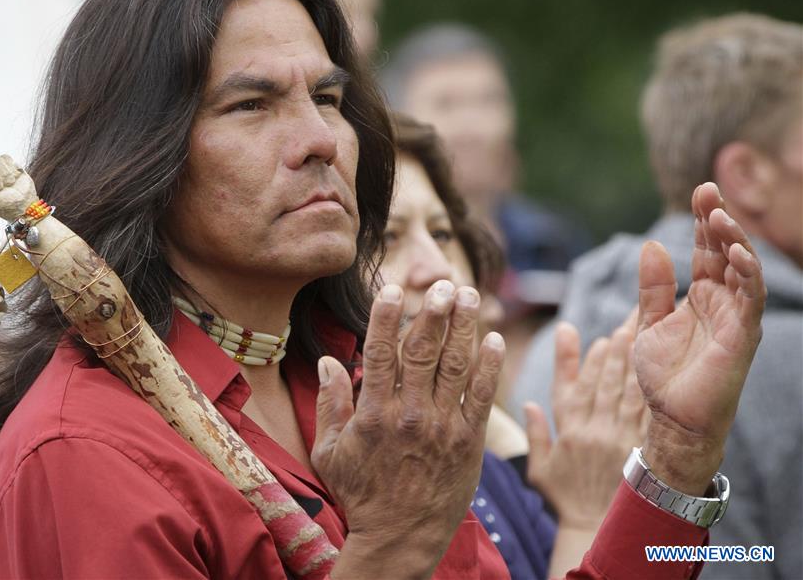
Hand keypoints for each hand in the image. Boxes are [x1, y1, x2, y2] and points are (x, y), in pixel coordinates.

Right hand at [0, 154, 38, 220]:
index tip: (16, 177)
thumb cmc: (25, 195)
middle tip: (10, 183)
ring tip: (2, 187)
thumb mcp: (23, 176)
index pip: (3, 157)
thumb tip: (6, 159)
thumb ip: (14, 165)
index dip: (10, 165)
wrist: (24, 208)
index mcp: (5, 170)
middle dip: (5, 172)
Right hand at [311, 280, 503, 578]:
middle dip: (434, 313)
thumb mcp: (329, 452)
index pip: (380, 354)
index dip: (386, 317)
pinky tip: (493, 338)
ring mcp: (442, 427)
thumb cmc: (361, 494)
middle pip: (423, 352)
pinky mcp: (469, 442)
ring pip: (455, 366)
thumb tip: (327, 360)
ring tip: (468, 294)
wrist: (400, 538)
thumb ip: (330, 403)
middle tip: (443, 283)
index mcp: (373, 414)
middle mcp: (409, 415)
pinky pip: (481, 397)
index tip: (392, 289)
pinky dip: (488, 366)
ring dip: (463, 327)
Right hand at [524, 311, 647, 528]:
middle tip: (624, 321)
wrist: (598, 528)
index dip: (579, 359)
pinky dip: (647, 386)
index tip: (586, 336)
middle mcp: (592, 430)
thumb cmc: (566, 498)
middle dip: (613, 349)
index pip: (571, 388)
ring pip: (624, 390)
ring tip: (638, 333)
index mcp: (567, 432)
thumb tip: (528, 404)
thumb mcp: (541, 468)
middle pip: (602, 381)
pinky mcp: (639, 447)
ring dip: (631, 360)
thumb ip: (536, 434)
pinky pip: (645, 411)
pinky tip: (653, 368)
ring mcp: (617, 438)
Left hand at [635, 182, 765, 493]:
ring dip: (734, 240)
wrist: (672, 419)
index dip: (704, 220)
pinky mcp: (743, 334)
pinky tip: (734, 253)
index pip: (706, 249)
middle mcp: (723, 301)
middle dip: (718, 219)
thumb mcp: (649, 322)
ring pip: (743, 268)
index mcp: (700, 295)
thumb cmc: (663, 375)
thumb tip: (652, 245)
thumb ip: (653, 287)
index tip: (700, 191)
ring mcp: (736, 316)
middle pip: (726, 251)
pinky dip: (746, 273)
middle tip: (708, 190)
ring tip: (719, 215)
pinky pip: (750, 297)